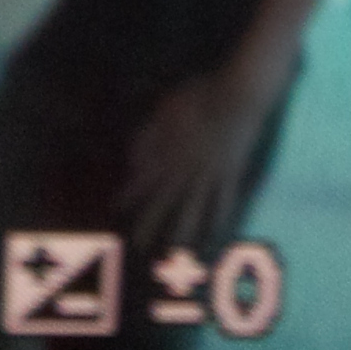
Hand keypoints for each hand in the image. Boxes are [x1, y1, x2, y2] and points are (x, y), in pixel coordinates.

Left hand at [120, 64, 276, 254]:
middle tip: (139, 246)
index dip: (129, 195)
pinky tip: (214, 236)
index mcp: (168, 153)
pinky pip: (222, 204)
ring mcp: (208, 176)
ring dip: (182, 234)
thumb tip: (134, 163)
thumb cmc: (199, 97)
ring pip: (192, 212)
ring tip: (175, 254)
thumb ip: (147, 137)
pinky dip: (217, 222)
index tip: (116, 209)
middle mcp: (185, 171)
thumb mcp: (164, 110)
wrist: (235, 95)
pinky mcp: (229, 176)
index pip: (144, 180)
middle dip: (150, 225)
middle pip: (164, 203)